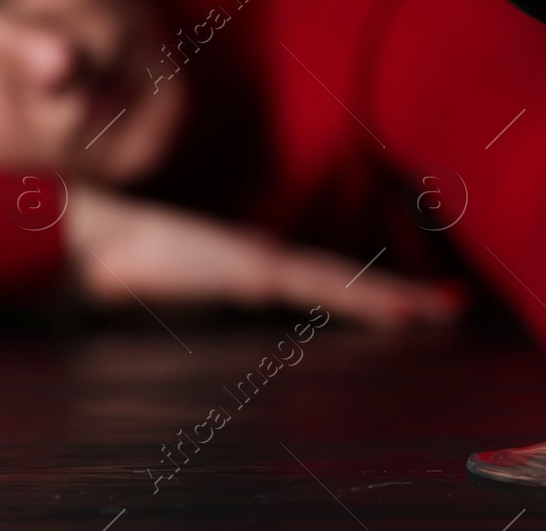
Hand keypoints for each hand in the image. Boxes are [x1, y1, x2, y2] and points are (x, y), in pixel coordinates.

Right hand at [63, 181, 465, 327]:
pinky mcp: (248, 269)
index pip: (321, 284)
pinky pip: (314, 287)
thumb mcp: (172, 295)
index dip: (366, 295)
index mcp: (249, 267)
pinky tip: (391, 311)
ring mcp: (258, 264)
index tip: (411, 306)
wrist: (92, 235)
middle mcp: (263, 262)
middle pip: (342, 282)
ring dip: (389, 300)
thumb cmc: (121, 264)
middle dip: (398, 296)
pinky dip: (358, 299)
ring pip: (338, 284)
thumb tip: (210, 303)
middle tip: (453, 307)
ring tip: (437, 310)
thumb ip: (201, 297)